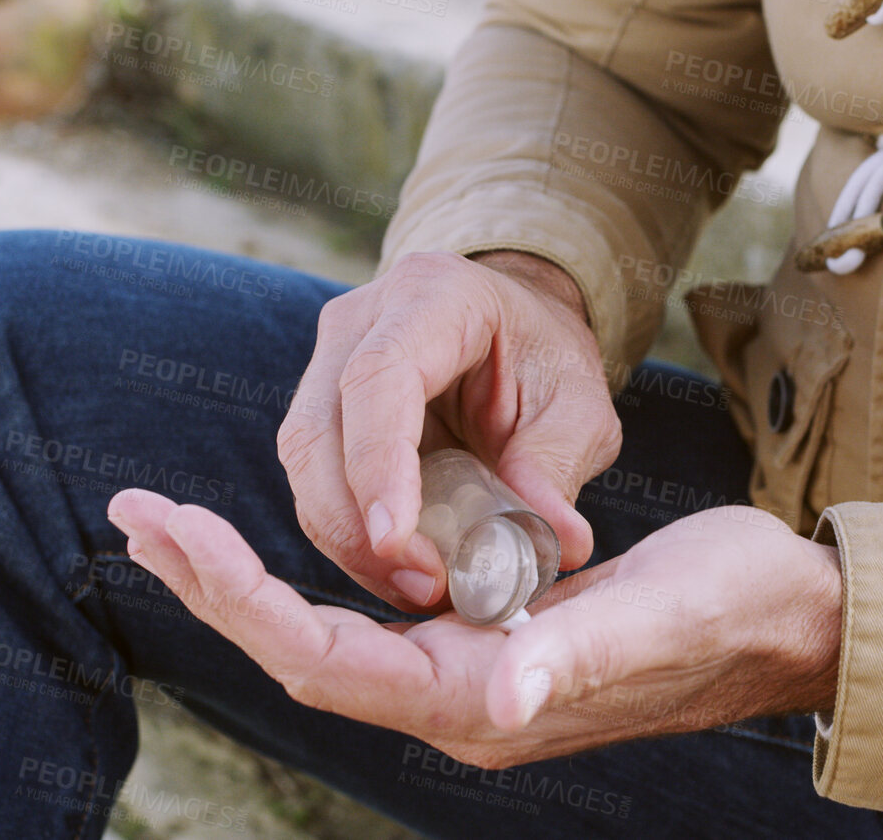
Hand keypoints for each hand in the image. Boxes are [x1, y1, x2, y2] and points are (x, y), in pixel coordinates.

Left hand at [105, 491, 842, 768]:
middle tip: (137, 511)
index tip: (171, 527)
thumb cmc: (731, 609)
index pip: (326, 658)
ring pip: (328, 637)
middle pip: (304, 651)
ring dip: (247, 583)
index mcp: (482, 703)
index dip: (240, 597)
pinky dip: (311, 578)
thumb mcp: (658, 616)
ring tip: (175, 523)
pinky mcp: (490, 643)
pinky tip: (282, 543)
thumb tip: (499, 695)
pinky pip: (372, 620)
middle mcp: (462, 702)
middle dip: (216, 586)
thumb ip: (575, 655)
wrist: (786, 617)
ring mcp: (473, 677)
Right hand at [277, 249, 619, 611]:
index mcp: (433, 296)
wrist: (516, 330)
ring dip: (350, 539)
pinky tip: (400, 571)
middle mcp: (361, 320)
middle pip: (319, 429)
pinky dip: (351, 534)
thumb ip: (560, 466)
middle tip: (421, 585)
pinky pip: (316, 481)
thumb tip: (561, 544)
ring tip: (419, 587)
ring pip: (304, 463)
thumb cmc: (546, 359)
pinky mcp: (320, 406)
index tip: (395, 540)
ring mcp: (328, 360)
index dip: (378, 464)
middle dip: (355, 523)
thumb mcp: (578, 406)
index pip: (379, 378)